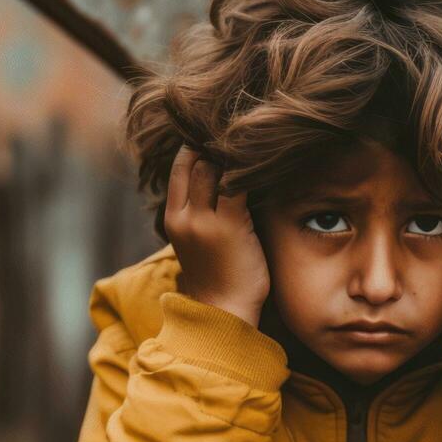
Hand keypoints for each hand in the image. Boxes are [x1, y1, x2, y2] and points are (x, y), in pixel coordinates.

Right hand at [164, 144, 270, 325]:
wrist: (224, 314)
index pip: (181, 166)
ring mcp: (204, 219)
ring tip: (259, 140)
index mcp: (173, 218)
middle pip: (196, 160)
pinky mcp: (229, 224)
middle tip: (245, 128)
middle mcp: (184, 215)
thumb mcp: (197, 242)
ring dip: (236, 152)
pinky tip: (269, 161)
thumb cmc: (219, 279)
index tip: (221, 135)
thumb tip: (223, 181)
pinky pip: (239, 182)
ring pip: (214, 166)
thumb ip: (202, 213)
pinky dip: (251, 169)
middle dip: (217, 142)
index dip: (199, 145)